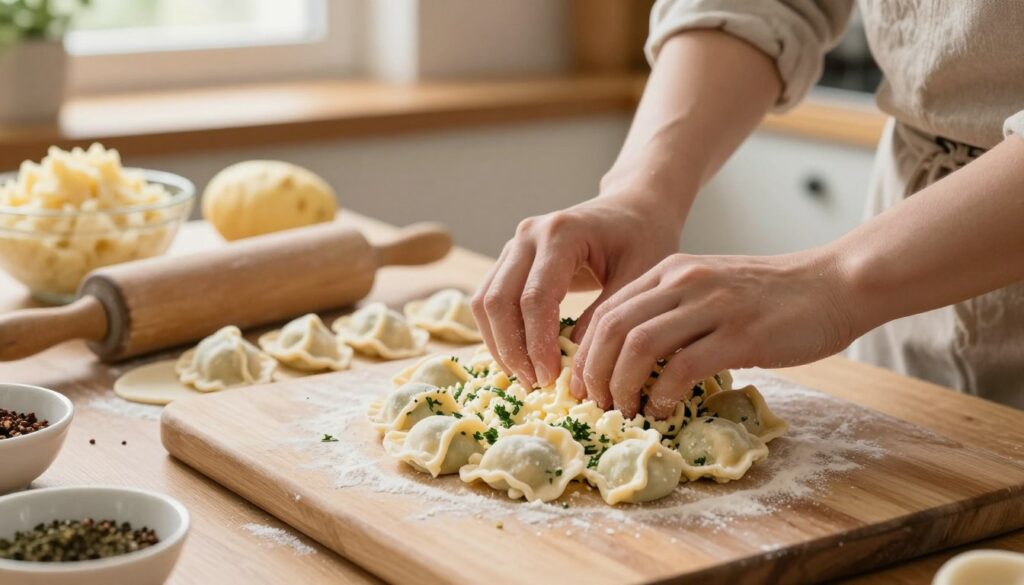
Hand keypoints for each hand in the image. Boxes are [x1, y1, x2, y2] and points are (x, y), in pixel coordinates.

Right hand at [471, 193, 682, 388]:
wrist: (633, 209)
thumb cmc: (643, 239)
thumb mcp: (638, 277)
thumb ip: (606, 316)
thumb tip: (574, 361)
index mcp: (561, 233)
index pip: (535, 297)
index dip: (538, 343)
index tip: (551, 378)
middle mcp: (528, 235)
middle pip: (498, 300)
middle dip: (513, 349)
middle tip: (536, 384)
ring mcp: (514, 245)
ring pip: (485, 302)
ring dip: (500, 344)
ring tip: (527, 377)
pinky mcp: (510, 259)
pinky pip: (489, 300)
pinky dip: (499, 333)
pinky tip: (521, 359)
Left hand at [572, 249, 859, 418]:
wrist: (835, 284)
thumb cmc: (774, 296)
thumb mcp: (711, 289)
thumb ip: (674, 311)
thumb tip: (635, 358)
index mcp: (672, 271)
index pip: (608, 311)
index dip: (586, 353)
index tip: (583, 386)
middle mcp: (685, 282)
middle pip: (613, 328)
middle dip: (594, 373)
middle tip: (595, 405)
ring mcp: (712, 306)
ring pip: (639, 345)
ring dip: (621, 385)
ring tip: (624, 411)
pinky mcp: (741, 335)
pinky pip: (683, 366)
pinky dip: (663, 393)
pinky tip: (663, 409)